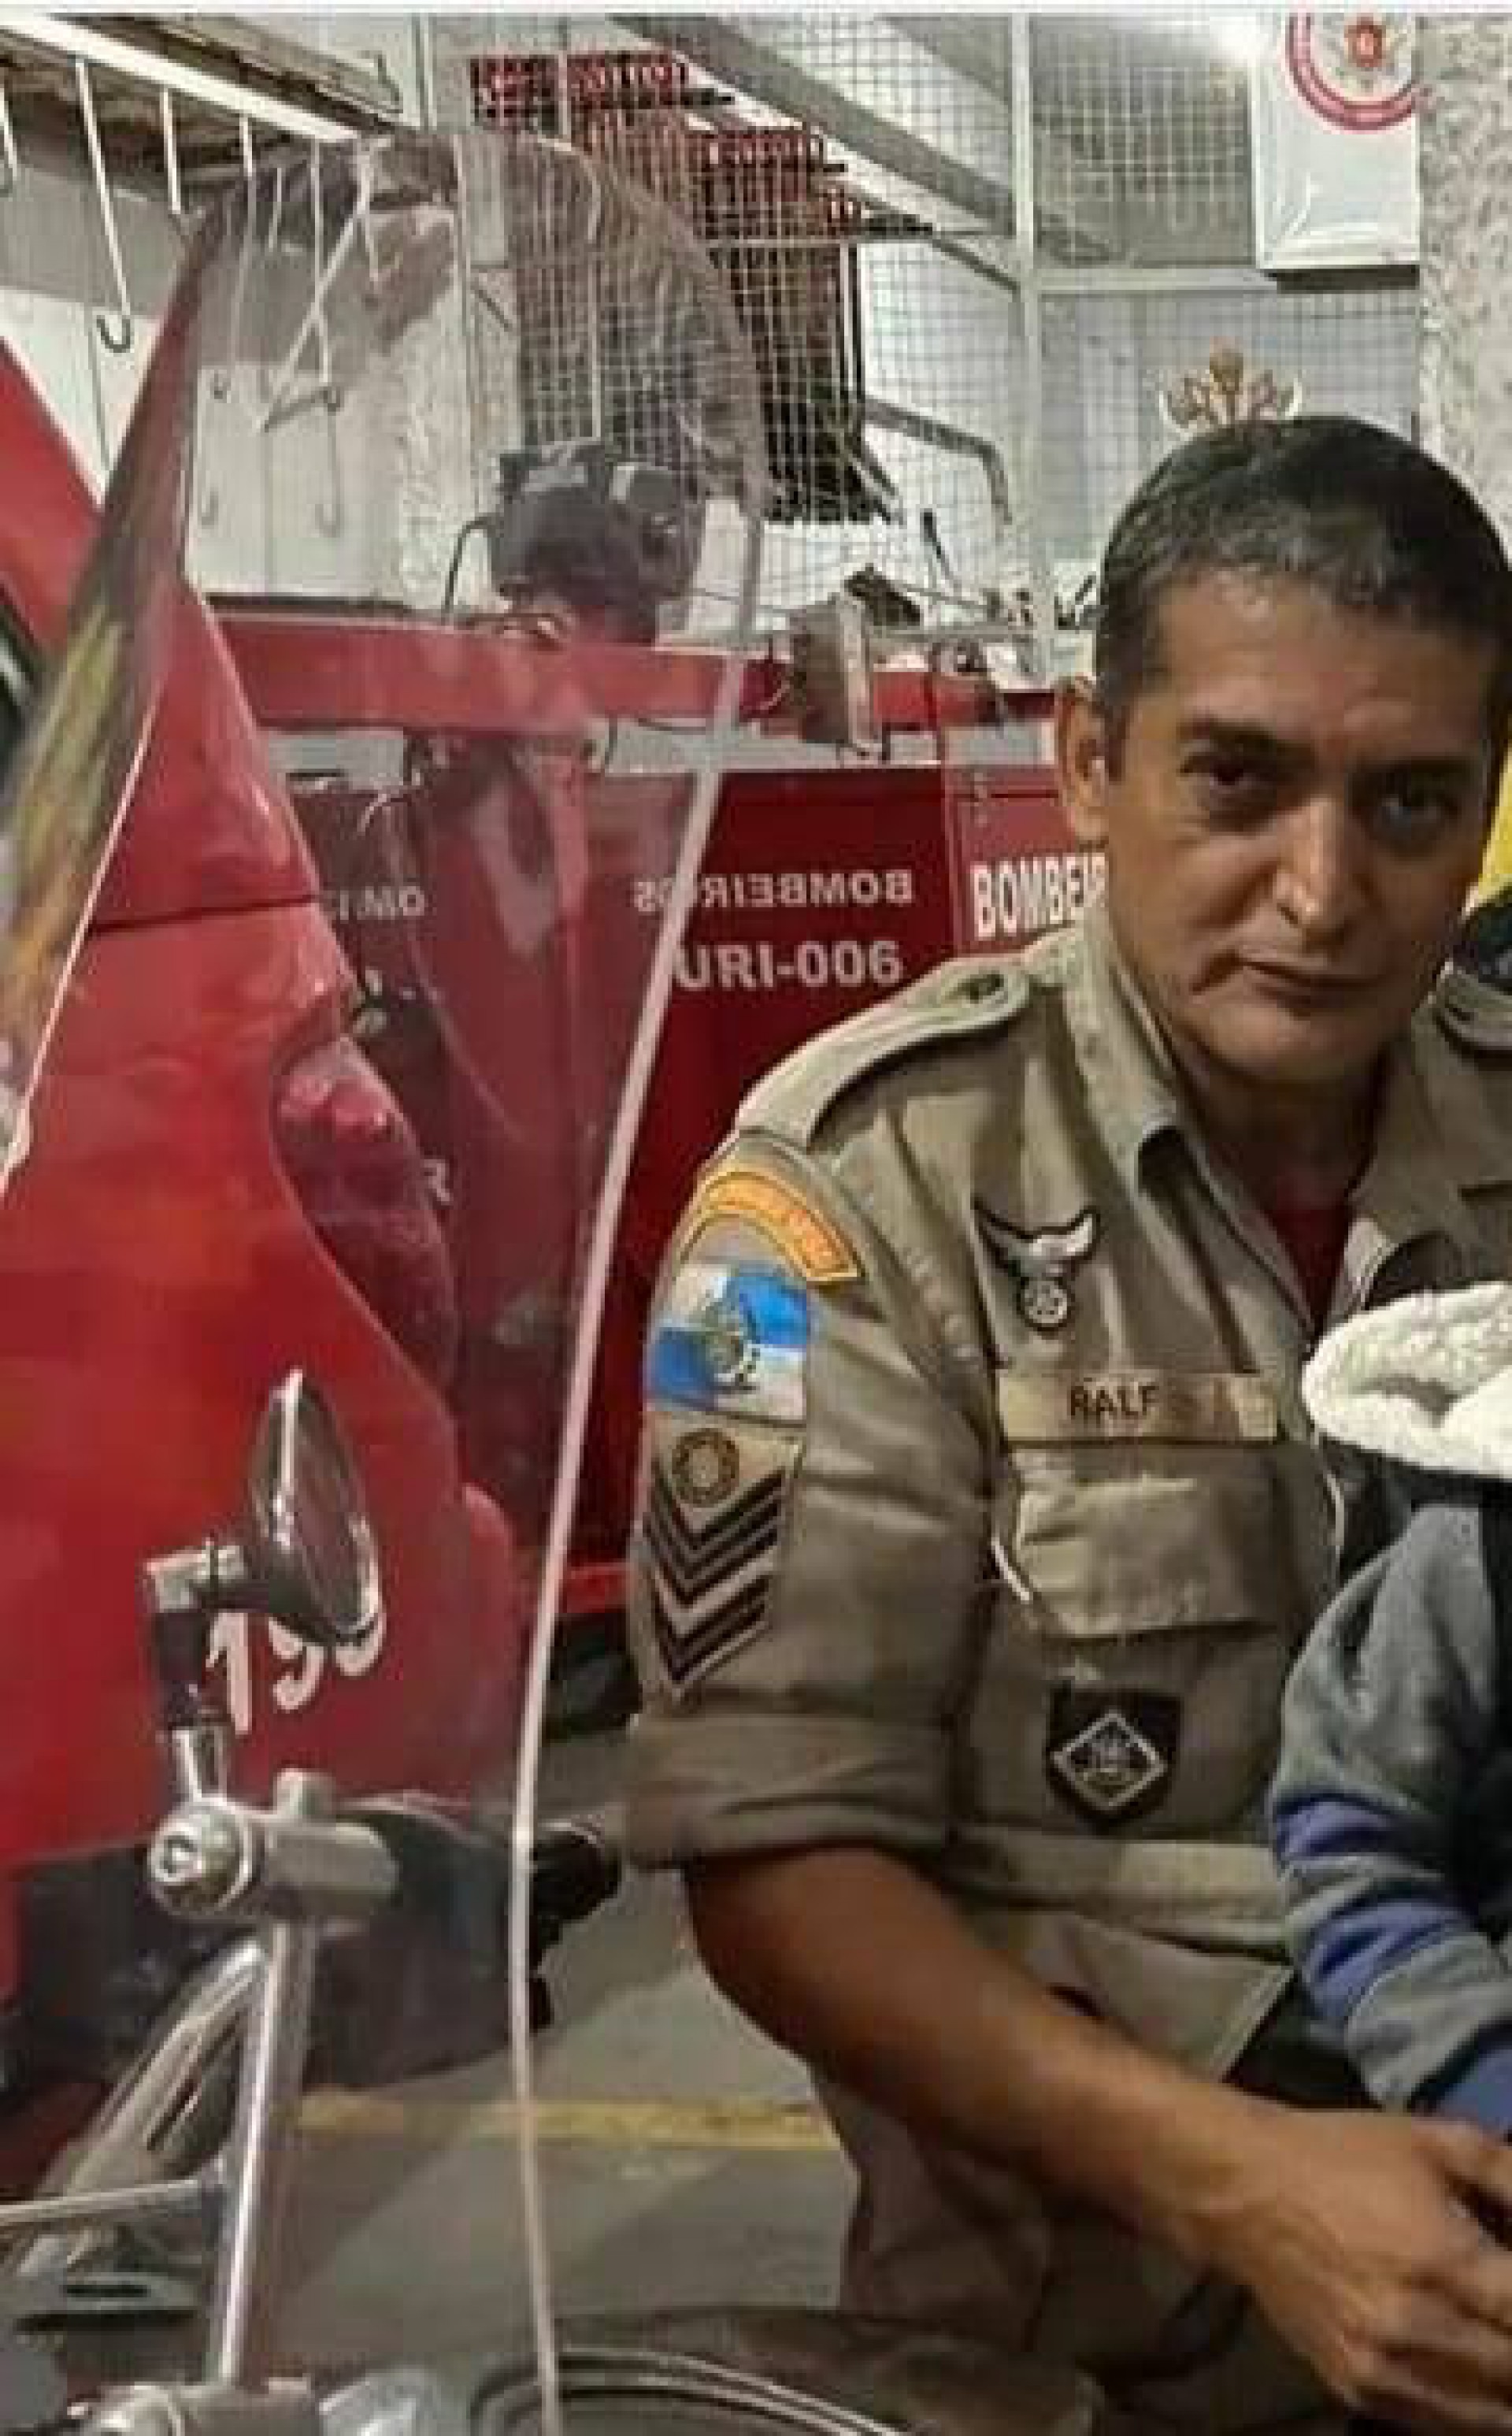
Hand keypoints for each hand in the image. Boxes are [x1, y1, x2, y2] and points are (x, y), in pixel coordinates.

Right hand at [1208, 2107, 1511, 2429]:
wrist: (1245, 2191)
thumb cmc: (1344, 2156)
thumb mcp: (1437, 2142)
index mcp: (1444, 2261)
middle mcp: (1418, 2329)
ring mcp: (1385, 2370)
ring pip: (1489, 2416)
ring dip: (1508, 2386)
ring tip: (1501, 2338)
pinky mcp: (1358, 2388)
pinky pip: (1441, 2423)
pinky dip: (1475, 2408)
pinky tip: (1483, 2374)